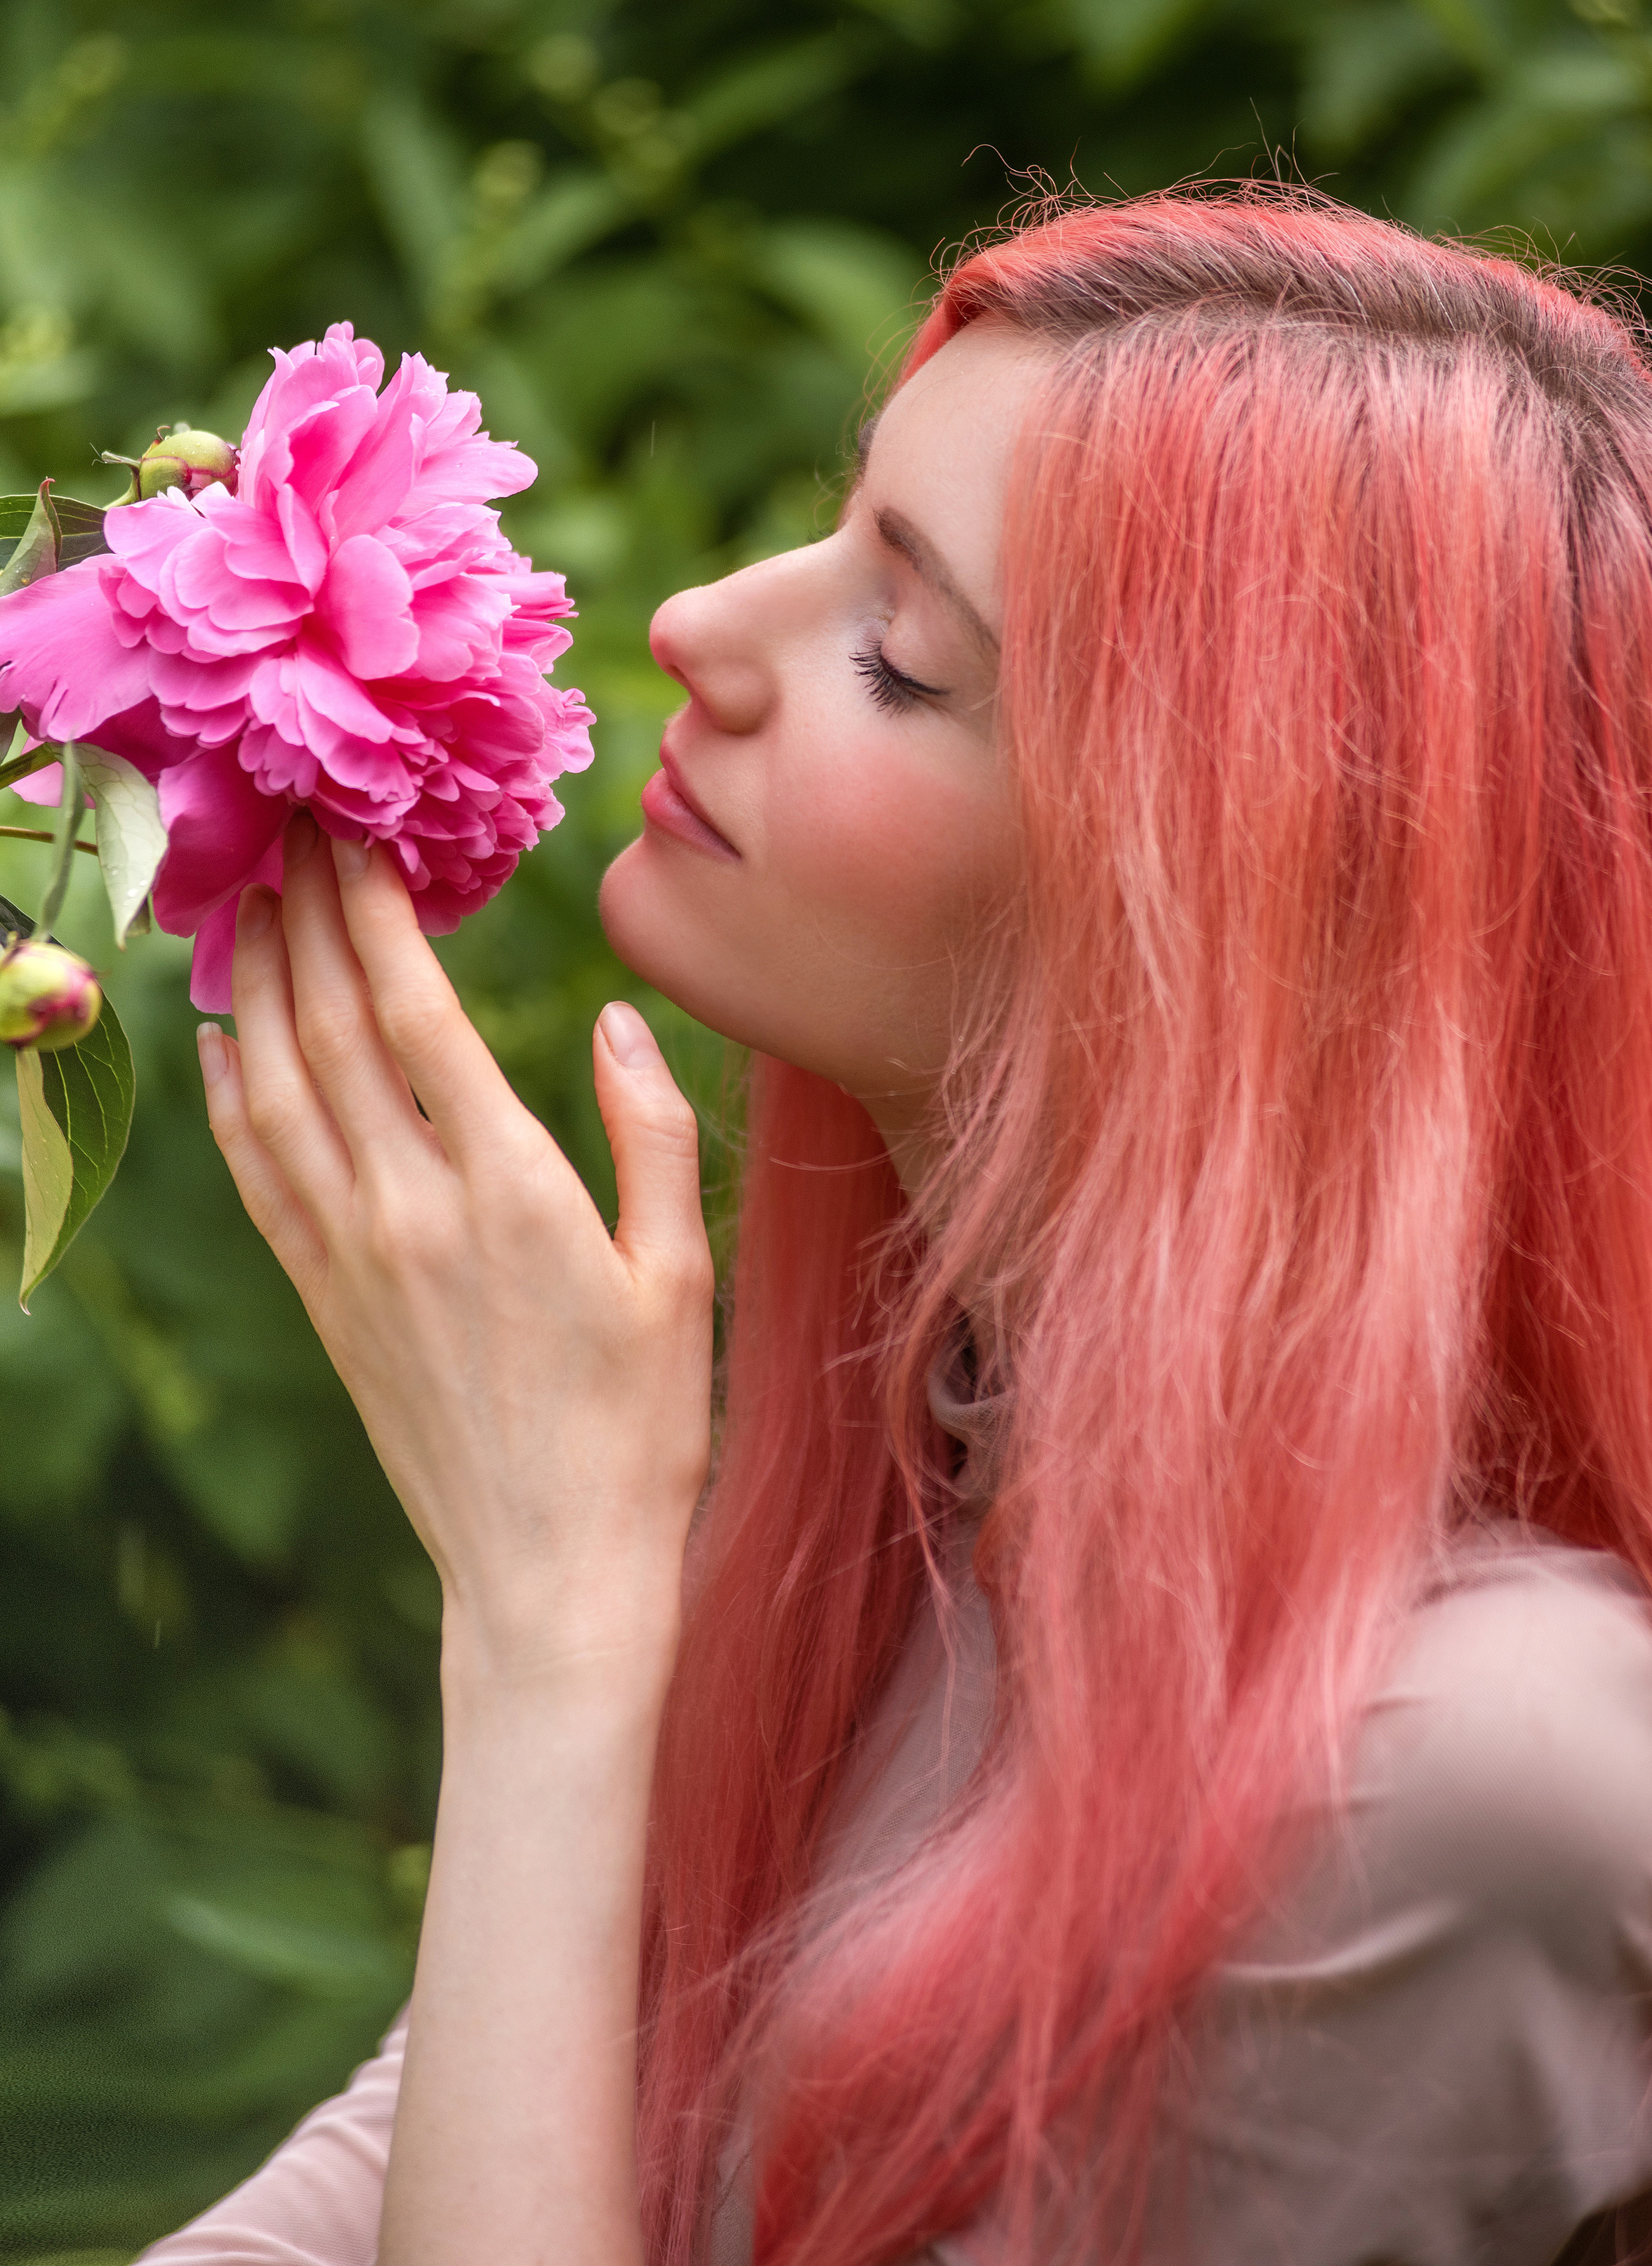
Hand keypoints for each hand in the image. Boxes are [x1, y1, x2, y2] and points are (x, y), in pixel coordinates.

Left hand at [197, 818, 714, 1696]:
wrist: (552, 1573)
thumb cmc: (640, 1424)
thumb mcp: (679, 1272)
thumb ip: (651, 1133)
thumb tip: (615, 1018)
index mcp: (509, 1187)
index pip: (414, 1014)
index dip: (375, 913)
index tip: (355, 834)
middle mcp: (411, 1209)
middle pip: (330, 1029)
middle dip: (305, 916)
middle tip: (288, 828)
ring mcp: (353, 1257)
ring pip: (276, 1089)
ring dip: (253, 985)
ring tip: (245, 902)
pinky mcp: (325, 1302)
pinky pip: (258, 1175)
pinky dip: (230, 1096)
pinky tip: (222, 1040)